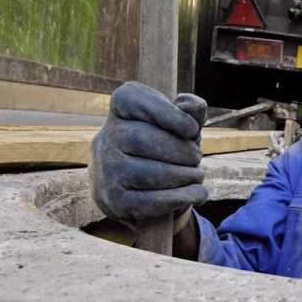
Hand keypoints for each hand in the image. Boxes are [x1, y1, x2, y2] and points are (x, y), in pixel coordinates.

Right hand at [90, 81, 208, 224]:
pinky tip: (197, 194)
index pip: (130, 99)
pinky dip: (182, 198)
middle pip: (141, 139)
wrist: (136, 187)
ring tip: (196, 175)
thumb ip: (190, 112)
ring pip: (148, 174)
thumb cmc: (163, 147)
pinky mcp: (114, 203)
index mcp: (119, 111)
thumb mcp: (178, 125)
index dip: (167, 112)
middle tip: (197, 157)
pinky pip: (151, 202)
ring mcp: (106, 173)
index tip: (192, 128)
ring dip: (185, 175)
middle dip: (181, 150)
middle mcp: (105, 140)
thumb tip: (194, 106)